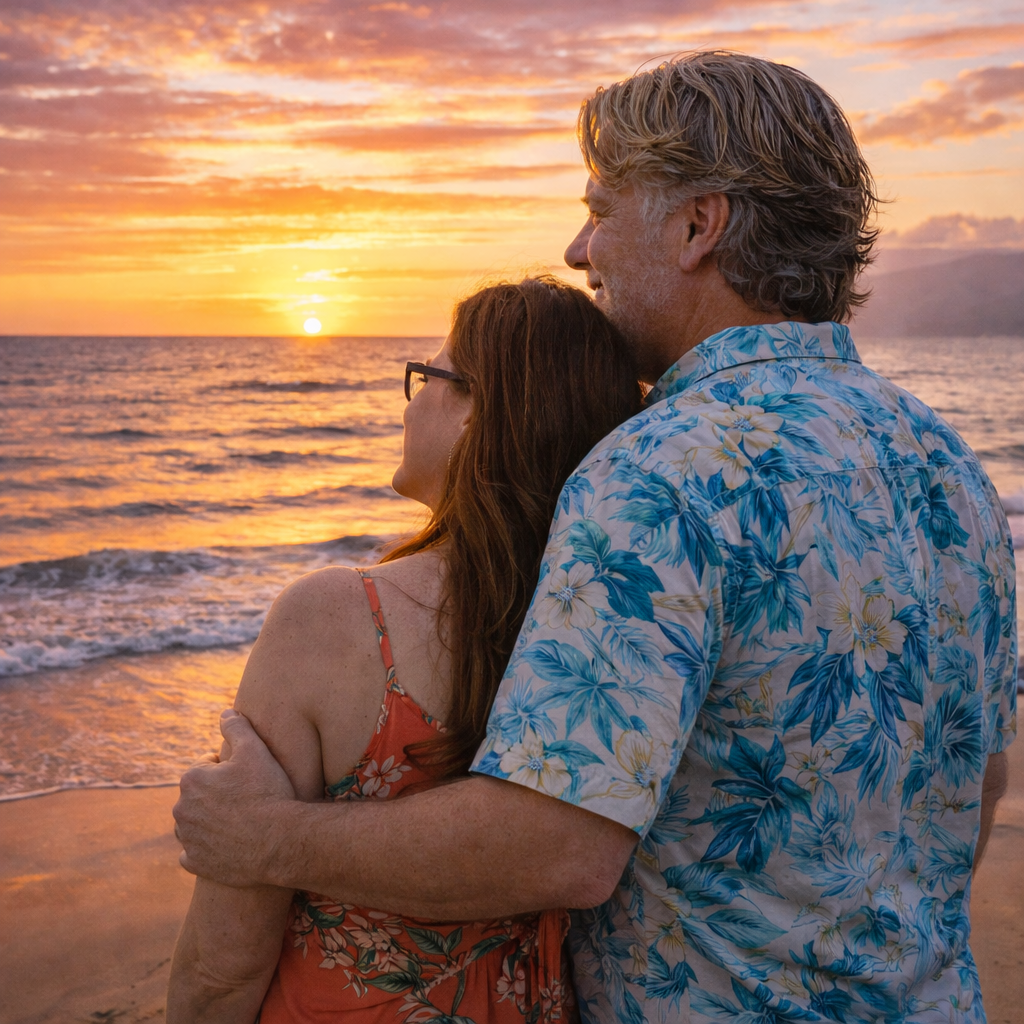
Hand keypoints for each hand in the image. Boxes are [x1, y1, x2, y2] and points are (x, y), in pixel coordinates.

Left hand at [174, 709, 296, 886]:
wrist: (279, 841)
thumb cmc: (268, 791)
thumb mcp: (255, 749)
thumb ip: (236, 727)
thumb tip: (224, 712)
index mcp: (191, 779)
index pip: (205, 767)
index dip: (229, 770)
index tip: (248, 778)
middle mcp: (181, 809)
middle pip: (198, 796)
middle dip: (217, 795)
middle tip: (247, 799)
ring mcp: (187, 839)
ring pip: (194, 824)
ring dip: (210, 822)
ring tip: (239, 822)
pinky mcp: (195, 863)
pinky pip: (194, 854)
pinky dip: (207, 849)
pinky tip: (228, 845)